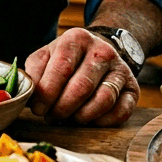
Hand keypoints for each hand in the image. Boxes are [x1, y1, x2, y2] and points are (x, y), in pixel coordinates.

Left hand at [24, 27, 139, 125]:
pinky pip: (121, 111)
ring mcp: (120, 70)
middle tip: (51, 116)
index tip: (38, 108)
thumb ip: (35, 71)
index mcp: (76, 39)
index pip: (62, 68)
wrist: (100, 50)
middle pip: (82, 87)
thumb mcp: (47, 55)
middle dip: (62, 108)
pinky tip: (88, 120)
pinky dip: (102, 121)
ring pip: (102, 100)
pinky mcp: (133, 88)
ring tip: (68, 118)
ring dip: (81, 116)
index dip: (47, 93)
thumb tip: (29, 96)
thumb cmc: (67, 58)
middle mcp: (102, 51)